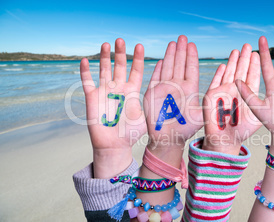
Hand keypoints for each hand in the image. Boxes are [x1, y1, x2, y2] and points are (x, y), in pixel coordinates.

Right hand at [80, 39, 146, 177]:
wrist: (114, 146)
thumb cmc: (132, 134)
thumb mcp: (148, 117)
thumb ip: (158, 107)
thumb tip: (179, 103)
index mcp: (132, 90)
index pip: (135, 70)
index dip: (137, 59)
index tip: (140, 46)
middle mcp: (118, 88)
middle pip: (119, 66)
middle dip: (121, 53)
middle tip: (122, 40)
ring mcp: (104, 91)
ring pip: (104, 70)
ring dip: (104, 57)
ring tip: (107, 44)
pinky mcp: (92, 98)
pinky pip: (87, 82)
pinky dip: (85, 72)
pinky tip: (86, 60)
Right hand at [143, 35, 201, 166]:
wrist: (168, 139)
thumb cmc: (185, 129)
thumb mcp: (199, 115)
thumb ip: (207, 104)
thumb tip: (219, 94)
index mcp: (189, 89)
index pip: (190, 69)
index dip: (191, 56)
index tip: (192, 44)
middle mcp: (177, 86)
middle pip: (179, 64)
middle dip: (181, 51)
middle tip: (182, 37)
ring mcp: (165, 89)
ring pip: (168, 68)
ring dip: (170, 56)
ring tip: (173, 43)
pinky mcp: (153, 94)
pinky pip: (155, 78)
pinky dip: (158, 69)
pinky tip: (161, 60)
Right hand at [202, 44, 261, 154]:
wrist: (225, 140)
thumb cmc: (242, 131)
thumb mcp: (257, 114)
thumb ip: (261, 100)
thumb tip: (270, 88)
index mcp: (247, 94)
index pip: (251, 76)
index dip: (254, 64)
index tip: (258, 52)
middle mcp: (235, 91)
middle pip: (240, 71)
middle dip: (244, 58)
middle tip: (248, 45)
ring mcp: (223, 92)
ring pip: (228, 74)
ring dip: (232, 62)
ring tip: (236, 50)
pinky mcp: (211, 96)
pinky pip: (215, 83)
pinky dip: (219, 75)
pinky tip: (223, 65)